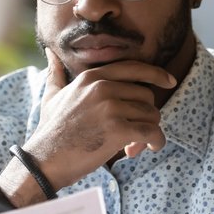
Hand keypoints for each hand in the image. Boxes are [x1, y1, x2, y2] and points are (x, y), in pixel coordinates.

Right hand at [25, 49, 175, 189]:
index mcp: (91, 77)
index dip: (156, 74)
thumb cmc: (50, 131)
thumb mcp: (52, 96)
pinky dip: (156, 142)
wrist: (44, 160)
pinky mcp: (118, 129)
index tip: (170, 81)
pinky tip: (149, 148)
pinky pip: (152, 132)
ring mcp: (110, 107)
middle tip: (136, 133)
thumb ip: (56, 73)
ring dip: (149, 131)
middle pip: (146, 95)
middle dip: (146, 115)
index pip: (133, 68)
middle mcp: (102, 87)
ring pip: (151, 114)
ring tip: (135, 144)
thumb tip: (50, 52)